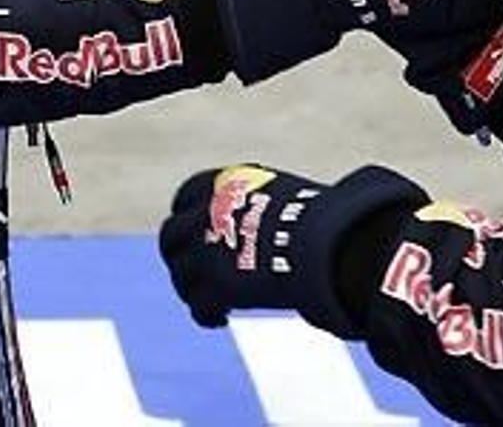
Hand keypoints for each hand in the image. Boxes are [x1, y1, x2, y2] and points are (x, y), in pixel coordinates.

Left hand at [159, 164, 427, 333]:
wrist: (331, 242)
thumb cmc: (327, 214)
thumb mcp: (286, 194)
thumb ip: (268, 200)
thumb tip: (294, 204)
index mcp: (226, 183)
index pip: (186, 196)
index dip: (187, 217)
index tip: (196, 232)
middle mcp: (210, 212)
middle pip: (171, 236)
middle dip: (177, 254)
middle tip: (193, 272)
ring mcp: (210, 248)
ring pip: (180, 273)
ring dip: (189, 287)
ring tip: (209, 300)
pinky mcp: (217, 284)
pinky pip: (197, 304)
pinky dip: (204, 313)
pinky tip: (217, 319)